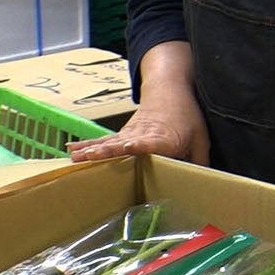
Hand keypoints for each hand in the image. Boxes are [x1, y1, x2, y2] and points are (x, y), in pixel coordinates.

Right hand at [67, 91, 208, 164]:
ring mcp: (129, 134)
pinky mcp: (123, 134)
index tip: (128, 147)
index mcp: (164, 137)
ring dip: (93, 150)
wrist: (170, 91)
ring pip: (109, 142)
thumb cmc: (187, 117)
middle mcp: (143, 135)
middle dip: (108, 151)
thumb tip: (203, 183)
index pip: (150, 143)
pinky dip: (87, 145)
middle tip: (92, 157)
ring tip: (76, 157)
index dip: (139, 146)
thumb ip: (200, 160)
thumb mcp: (201, 138)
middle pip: (123, 144)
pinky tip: (71, 151)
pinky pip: (104, 140)